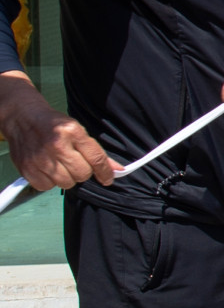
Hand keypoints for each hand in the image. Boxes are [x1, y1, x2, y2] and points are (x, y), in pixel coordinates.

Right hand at [0, 71, 112, 192]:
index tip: (108, 179)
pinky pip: (46, 187)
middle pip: (82, 174)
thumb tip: (116, 170)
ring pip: (66, 183)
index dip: (105, 172)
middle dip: (83, 172)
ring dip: (67, 177)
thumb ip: (96, 152)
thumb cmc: (53, 126)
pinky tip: (48, 168)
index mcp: (72, 132)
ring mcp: (40, 158)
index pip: (96, 158)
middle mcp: (56, 146)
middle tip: (75, 163)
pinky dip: (50, 181)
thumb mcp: (78, 131)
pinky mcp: (27, 168)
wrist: (23, 119)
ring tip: (60, 164)